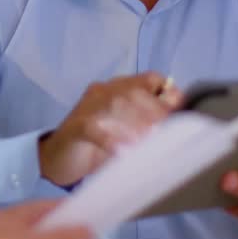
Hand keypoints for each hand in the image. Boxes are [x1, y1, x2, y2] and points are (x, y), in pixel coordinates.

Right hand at [37, 72, 181, 187]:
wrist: (56, 158)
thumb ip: (150, 125)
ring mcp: (87, 107)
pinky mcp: (74, 127)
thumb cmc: (97, 146)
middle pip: (133, 90)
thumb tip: (181, 126)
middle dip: (154, 110)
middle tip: (166, 132)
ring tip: (149, 141)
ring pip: (115, 103)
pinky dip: (110, 139)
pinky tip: (123, 152)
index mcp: (119, 89)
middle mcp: (104, 92)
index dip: (167, 94)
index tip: (180, 114)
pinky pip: (93, 128)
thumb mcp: (128, 134)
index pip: (149, 79)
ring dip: (136, 123)